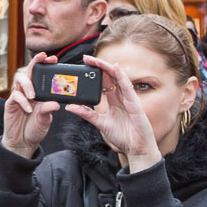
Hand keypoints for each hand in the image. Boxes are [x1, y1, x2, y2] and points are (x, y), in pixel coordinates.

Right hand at [1, 54, 58, 158]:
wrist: (23, 143)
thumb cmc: (35, 129)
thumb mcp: (45, 120)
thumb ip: (48, 111)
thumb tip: (55, 103)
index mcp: (40, 93)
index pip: (42, 75)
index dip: (46, 65)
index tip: (54, 59)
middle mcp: (29, 92)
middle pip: (30, 71)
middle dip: (36, 62)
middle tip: (43, 57)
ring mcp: (19, 96)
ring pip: (20, 79)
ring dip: (28, 84)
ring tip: (34, 96)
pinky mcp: (11, 103)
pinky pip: (15, 96)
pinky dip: (23, 101)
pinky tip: (28, 109)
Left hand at [71, 55, 161, 171]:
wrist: (136, 148)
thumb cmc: (123, 135)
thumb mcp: (100, 123)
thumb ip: (86, 113)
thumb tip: (70, 107)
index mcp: (113, 99)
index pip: (103, 81)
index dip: (94, 72)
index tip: (83, 65)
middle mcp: (121, 96)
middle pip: (109, 76)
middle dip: (98, 66)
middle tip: (86, 58)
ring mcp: (128, 98)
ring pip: (118, 77)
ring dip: (107, 67)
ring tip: (96, 60)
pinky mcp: (134, 103)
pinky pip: (127, 87)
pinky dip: (121, 76)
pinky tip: (115, 68)